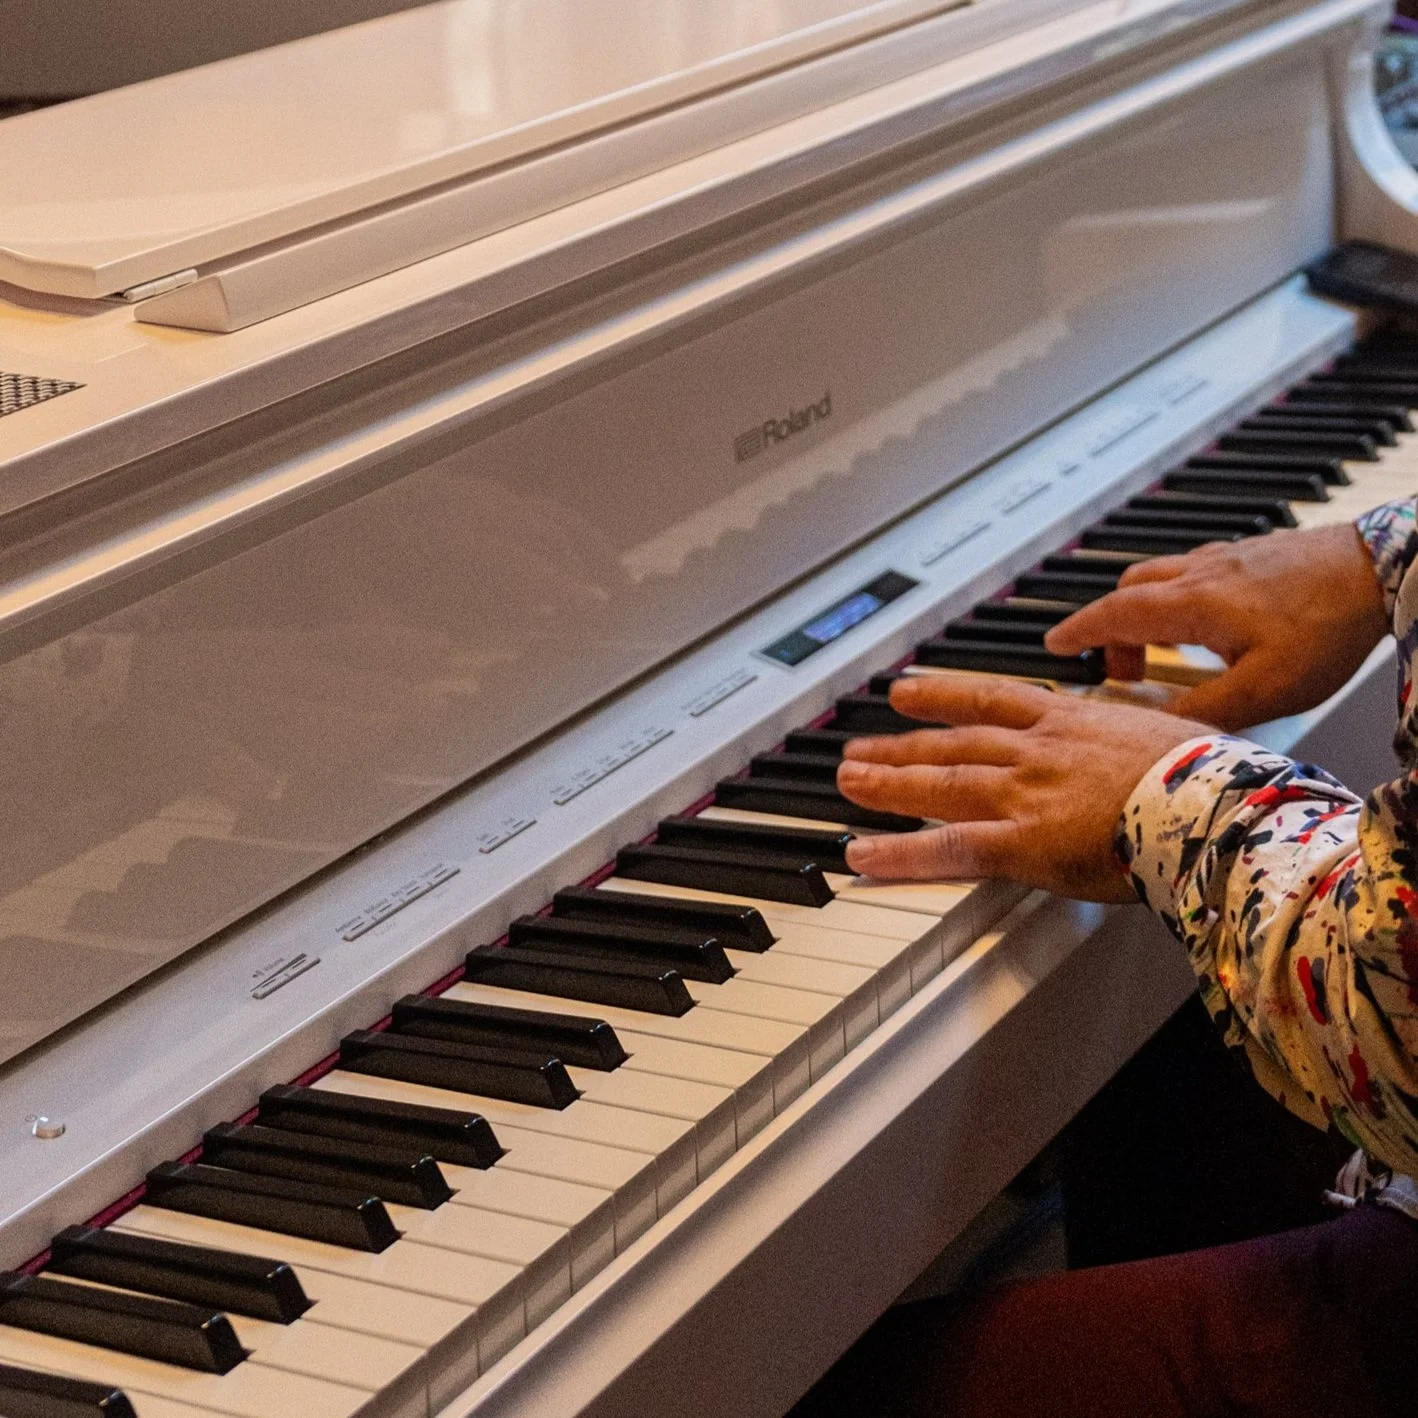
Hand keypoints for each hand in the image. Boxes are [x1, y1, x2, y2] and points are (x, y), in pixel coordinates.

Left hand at [835, 674, 1207, 900]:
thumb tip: (1140, 743)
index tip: (907, 691)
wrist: (1216, 803)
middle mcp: (1037, 750)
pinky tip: (863, 856)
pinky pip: (948, 848)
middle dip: (900, 745)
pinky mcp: (1023, 841)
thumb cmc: (1210, 775)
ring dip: (888, 783)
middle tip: (858, 747)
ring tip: (850, 781)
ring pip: (940, 784)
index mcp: (1070, 721)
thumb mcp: (1165, 731)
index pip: (991, 699)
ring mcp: (1024, 794)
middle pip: (952, 743)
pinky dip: (901, 854)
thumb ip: (1129, 738)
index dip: (942, 694)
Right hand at [1042, 523, 1387, 730]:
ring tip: (1167, 651)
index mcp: (1191, 606)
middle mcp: (1200, 575)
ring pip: (1160, 578)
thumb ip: (1204, 712)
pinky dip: (1181, 598)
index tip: (1053, 644)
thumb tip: (1158, 732)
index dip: (1077, 631)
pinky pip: (1195, 571)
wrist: (1381, 570)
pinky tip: (1212, 623)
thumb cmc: (1329, 626)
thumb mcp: (1264, 690)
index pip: (1113, 614)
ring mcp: (1227, 559)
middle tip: (1121, 670)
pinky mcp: (1252, 554)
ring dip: (1146, 612)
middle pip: (1128, 593)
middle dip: (1111, 630)